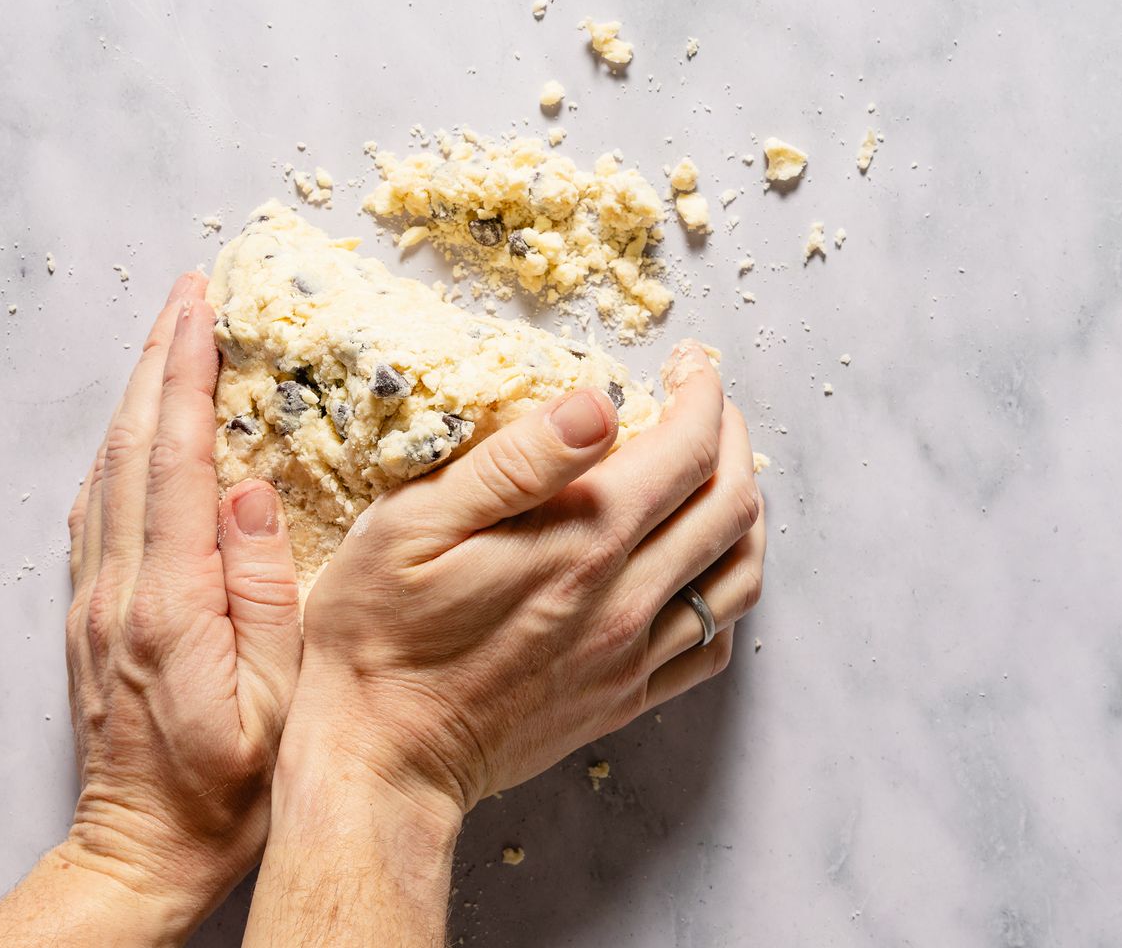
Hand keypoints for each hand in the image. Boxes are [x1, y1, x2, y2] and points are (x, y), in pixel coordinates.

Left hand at [58, 273, 301, 933]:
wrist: (138, 852)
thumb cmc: (224, 793)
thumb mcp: (275, 706)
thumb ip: (264, 594)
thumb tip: (252, 494)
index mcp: (170, 602)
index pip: (174, 458)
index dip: (186, 373)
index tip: (203, 307)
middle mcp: (119, 587)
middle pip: (130, 444)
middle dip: (158, 357)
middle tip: (188, 293)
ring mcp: (95, 598)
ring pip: (106, 467)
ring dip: (136, 393)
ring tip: (168, 340)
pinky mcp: (89, 613)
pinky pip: (96, 506)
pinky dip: (117, 448)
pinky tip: (133, 430)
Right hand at [290, 339, 762, 814]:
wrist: (381, 756)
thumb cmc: (378, 633)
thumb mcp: (414, 525)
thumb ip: (515, 462)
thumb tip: (596, 405)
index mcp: (581, 542)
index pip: (686, 449)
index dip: (702, 394)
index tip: (689, 365)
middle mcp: (624, 599)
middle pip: (728, 505)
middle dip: (731, 438)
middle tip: (707, 403)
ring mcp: (629, 656)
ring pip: (737, 576)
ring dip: (743, 513)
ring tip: (719, 475)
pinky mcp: (621, 699)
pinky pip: (712, 646)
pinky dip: (724, 595)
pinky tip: (697, 571)